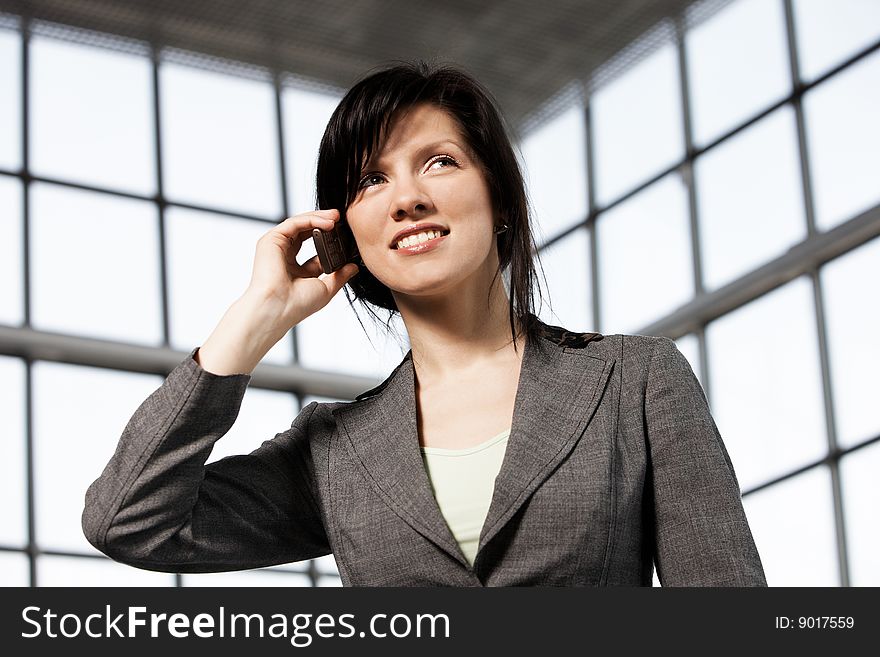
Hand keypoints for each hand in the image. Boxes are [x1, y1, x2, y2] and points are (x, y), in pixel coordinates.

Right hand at [244, 209, 359, 333]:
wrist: (279, 309)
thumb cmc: (297, 305)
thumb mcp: (325, 288)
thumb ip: (340, 276)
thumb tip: (354, 267)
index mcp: (295, 270)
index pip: (315, 249)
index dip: (331, 241)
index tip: (346, 237)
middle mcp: (284, 257)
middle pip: (306, 232)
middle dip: (324, 223)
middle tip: (341, 219)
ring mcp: (276, 248)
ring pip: (299, 224)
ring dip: (319, 218)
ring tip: (336, 217)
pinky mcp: (271, 240)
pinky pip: (294, 223)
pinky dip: (311, 220)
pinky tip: (327, 223)